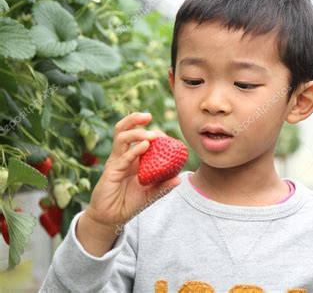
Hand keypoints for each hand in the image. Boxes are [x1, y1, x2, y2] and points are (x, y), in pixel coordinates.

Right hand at [85, 112, 180, 229]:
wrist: (112, 218)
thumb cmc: (130, 203)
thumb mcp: (151, 194)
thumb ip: (164, 186)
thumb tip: (180, 179)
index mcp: (133, 158)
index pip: (138, 137)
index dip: (150, 131)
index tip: (164, 134)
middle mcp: (123, 156)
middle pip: (124, 129)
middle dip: (134, 119)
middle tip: (148, 115)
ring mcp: (116, 162)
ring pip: (121, 138)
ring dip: (136, 132)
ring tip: (151, 134)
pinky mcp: (111, 171)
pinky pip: (123, 157)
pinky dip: (134, 150)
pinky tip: (145, 146)